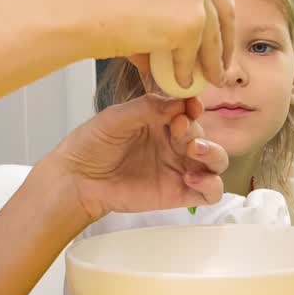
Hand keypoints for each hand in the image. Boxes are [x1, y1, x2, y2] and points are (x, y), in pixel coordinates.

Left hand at [48, 94, 229, 220]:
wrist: (77, 179)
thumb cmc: (91, 146)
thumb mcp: (116, 117)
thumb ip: (147, 107)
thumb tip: (178, 101)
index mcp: (161, 120)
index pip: (190, 109)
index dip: (194, 106)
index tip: (190, 105)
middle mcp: (173, 143)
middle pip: (204, 133)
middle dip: (196, 129)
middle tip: (179, 127)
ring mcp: (178, 168)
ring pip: (216, 160)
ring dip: (214, 153)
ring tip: (195, 151)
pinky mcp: (178, 193)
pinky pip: (210, 192)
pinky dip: (212, 185)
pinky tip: (192, 179)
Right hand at [63, 0, 235, 88]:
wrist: (76, 10)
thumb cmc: (94, 0)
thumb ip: (166, 5)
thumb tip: (183, 39)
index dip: (217, 17)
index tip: (217, 37)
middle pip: (222, 9)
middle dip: (223, 42)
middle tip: (220, 64)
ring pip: (211, 36)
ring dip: (210, 62)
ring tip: (207, 80)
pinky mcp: (192, 21)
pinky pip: (193, 54)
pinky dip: (187, 71)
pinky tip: (180, 83)